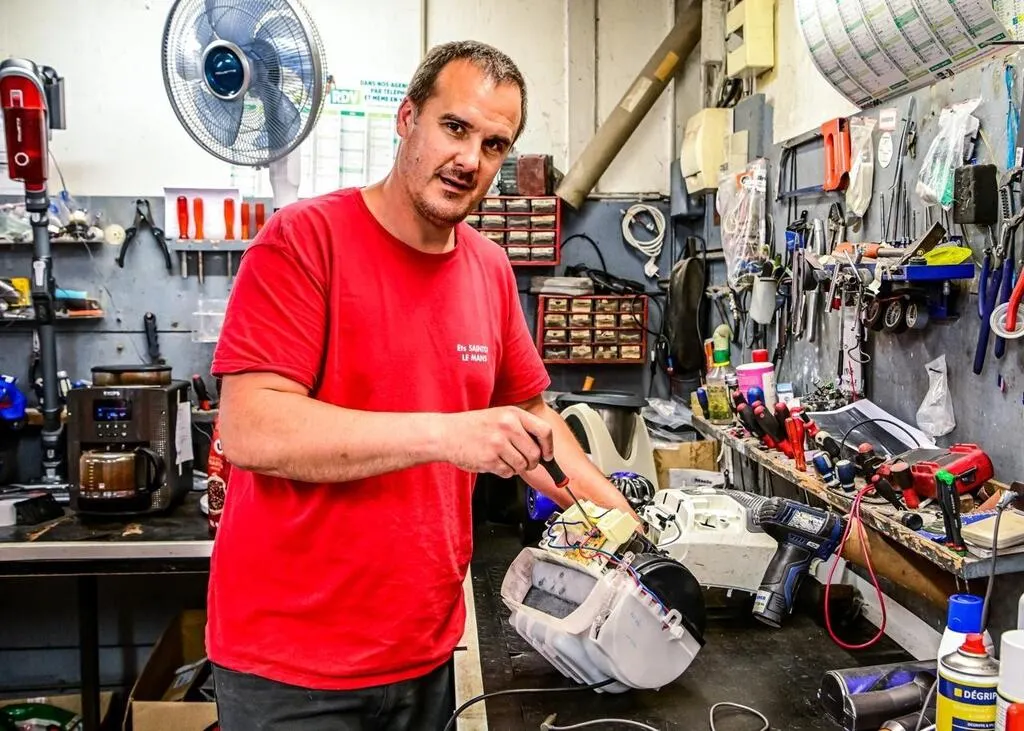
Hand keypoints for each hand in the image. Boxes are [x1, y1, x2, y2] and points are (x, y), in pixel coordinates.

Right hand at [439, 407, 553, 477]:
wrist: (446, 434)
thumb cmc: (473, 426)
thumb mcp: (500, 416)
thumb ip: (521, 427)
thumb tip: (543, 446)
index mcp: (513, 414)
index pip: (544, 431)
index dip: (549, 447)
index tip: (547, 454)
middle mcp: (507, 427)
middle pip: (535, 453)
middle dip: (532, 462)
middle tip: (524, 461)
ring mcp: (498, 443)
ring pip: (523, 465)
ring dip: (517, 467)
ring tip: (504, 459)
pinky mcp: (489, 459)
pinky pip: (508, 472)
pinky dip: (504, 471)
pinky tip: (494, 462)